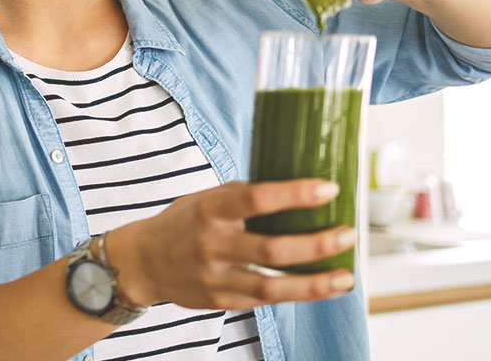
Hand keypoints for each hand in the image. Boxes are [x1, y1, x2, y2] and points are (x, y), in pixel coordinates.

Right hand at [108, 179, 356, 311]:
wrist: (142, 263)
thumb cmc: (182, 223)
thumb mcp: (205, 198)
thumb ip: (243, 197)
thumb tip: (293, 192)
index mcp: (210, 210)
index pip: (257, 199)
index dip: (296, 194)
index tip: (328, 189)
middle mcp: (213, 245)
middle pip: (272, 249)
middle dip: (316, 244)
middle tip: (348, 234)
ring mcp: (217, 277)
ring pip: (273, 286)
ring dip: (315, 283)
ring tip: (345, 277)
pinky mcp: (222, 301)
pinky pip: (266, 299)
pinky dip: (297, 293)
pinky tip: (321, 286)